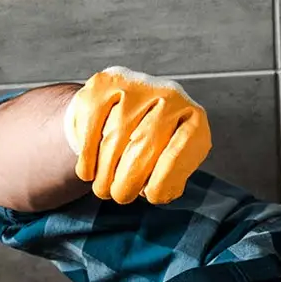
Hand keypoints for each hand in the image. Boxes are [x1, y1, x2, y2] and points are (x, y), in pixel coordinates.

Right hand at [63, 67, 211, 204]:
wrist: (120, 109)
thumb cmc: (150, 146)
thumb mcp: (171, 163)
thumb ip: (171, 178)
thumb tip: (160, 192)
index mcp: (193, 118)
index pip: (181, 150)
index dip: (164, 178)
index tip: (151, 196)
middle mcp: (169, 95)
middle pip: (145, 145)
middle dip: (129, 180)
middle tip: (120, 197)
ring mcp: (136, 85)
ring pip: (115, 138)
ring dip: (105, 173)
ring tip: (103, 190)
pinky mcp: (103, 84)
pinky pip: (92, 126)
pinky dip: (88, 156)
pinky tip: (87, 173)